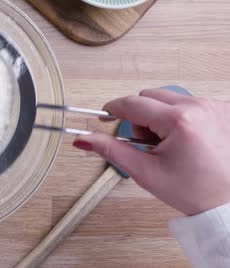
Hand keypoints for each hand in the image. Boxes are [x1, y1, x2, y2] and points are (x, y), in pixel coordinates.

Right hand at [73, 88, 229, 215]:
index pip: (132, 103)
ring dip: (160, 116)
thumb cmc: (195, 191)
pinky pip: (189, 103)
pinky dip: (180, 118)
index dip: (113, 109)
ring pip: (169, 98)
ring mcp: (215, 106)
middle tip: (147, 144)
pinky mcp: (224, 109)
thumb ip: (111, 150)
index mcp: (179, 121)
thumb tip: (83, 139)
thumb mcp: (145, 172)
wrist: (229, 203)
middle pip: (149, 96)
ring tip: (170, 144)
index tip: (104, 117)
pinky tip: (187, 140)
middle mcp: (199, 107)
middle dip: (140, 117)